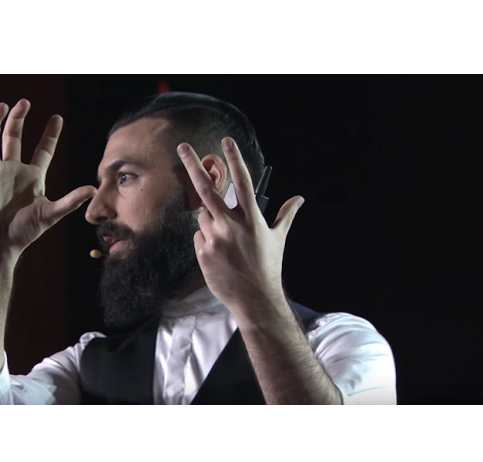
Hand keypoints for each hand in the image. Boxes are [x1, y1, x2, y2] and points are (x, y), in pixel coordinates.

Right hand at [0, 99, 96, 260]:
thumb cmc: (23, 232)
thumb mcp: (51, 213)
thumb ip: (71, 200)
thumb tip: (92, 189)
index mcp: (33, 177)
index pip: (43, 150)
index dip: (50, 134)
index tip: (57, 118)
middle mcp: (15, 171)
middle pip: (15, 138)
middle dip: (19, 119)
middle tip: (25, 102)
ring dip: (0, 122)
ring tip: (6, 106)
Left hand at [176, 137, 303, 318]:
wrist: (255, 298)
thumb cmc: (268, 267)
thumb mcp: (279, 239)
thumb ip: (286, 215)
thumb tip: (299, 198)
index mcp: (252, 220)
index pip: (242, 183)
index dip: (234, 159)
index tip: (226, 141)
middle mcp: (232, 226)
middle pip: (207, 189)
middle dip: (194, 165)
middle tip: (183, 147)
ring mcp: (215, 239)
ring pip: (203, 217)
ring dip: (210, 222)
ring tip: (227, 243)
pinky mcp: (203, 252)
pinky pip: (198, 237)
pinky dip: (206, 241)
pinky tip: (219, 254)